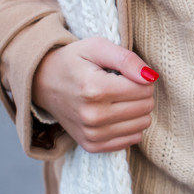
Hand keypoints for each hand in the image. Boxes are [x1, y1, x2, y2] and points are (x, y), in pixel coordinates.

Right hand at [31, 38, 158, 152]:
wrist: (42, 83)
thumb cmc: (73, 62)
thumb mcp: (96, 47)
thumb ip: (126, 59)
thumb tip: (151, 77)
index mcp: (95, 89)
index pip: (145, 88)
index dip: (142, 78)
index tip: (126, 74)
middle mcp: (93, 116)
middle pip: (146, 107)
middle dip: (141, 93)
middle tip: (122, 85)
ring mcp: (91, 134)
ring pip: (142, 124)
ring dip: (137, 110)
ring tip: (118, 99)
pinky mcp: (91, 146)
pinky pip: (131, 140)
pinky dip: (129, 126)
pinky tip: (115, 114)